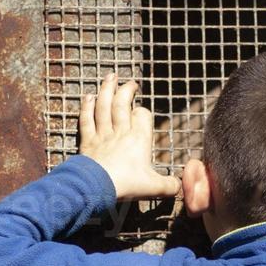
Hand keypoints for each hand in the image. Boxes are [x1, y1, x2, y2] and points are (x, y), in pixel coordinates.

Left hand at [79, 74, 180, 201]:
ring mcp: (102, 135)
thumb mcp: (154, 187)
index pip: (143, 116)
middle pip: (122, 104)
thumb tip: (178, 186)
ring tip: (110, 77)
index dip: (143, 112)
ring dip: (107, 90)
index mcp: (139, 139)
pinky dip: (87, 107)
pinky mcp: (87, 141)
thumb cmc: (126, 184)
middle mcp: (120, 132)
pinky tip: (88, 97)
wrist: (97, 187)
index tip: (142, 113)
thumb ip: (169, 185)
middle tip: (130, 83)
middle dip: (126, 90)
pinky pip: (86, 119)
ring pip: (104, 106)